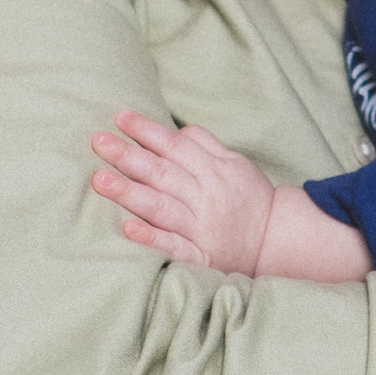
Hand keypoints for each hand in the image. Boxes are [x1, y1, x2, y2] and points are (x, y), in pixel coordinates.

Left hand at [92, 111, 274, 271]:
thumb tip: (176, 129)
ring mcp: (201, 228)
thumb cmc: (249, 198)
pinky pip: (174, 247)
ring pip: (161, 207)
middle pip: (162, 173)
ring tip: (100, 180)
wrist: (277, 241)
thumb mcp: (235, 163)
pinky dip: (151, 238)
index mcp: (214, 170)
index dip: (147, 131)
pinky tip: (127, 228)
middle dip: (128, 156)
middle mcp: (206, 197)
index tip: (120, 117)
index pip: (176, 146)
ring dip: (129, 193)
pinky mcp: (200, 256)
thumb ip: (205, 145)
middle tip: (98, 141)